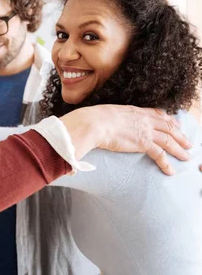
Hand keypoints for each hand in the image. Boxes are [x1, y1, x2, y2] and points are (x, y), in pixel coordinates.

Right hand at [60, 105, 191, 175]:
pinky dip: (167, 164)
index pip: (156, 114)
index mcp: (135, 111)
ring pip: (169, 140)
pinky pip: (160, 154)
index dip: (168, 120)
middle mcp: (143, 120)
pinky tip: (171, 171)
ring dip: (180, 149)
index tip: (175, 123)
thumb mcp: (106, 113)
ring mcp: (145, 131)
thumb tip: (106, 121)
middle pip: (168, 127)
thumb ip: (112, 117)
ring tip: (187, 156)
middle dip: (180, 135)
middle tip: (188, 142)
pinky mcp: (143, 143)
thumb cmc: (93, 119)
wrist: (93, 123)